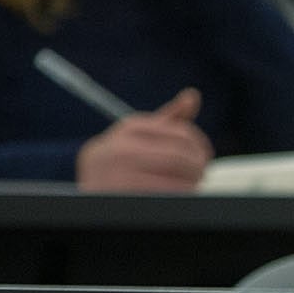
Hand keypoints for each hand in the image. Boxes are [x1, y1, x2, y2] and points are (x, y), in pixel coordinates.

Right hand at [75, 88, 210, 191]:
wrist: (89, 179)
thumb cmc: (124, 153)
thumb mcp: (141, 132)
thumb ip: (169, 117)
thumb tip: (193, 94)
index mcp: (131, 127)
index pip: (181, 133)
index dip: (199, 145)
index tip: (204, 154)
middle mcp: (122, 148)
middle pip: (178, 157)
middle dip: (197, 166)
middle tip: (201, 172)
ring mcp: (119, 173)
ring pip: (173, 179)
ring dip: (190, 183)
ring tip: (192, 184)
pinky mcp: (121, 196)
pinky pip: (161, 197)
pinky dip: (176, 197)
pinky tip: (178, 195)